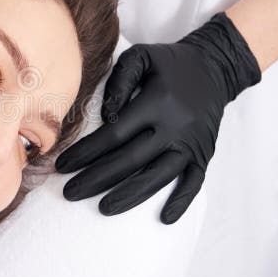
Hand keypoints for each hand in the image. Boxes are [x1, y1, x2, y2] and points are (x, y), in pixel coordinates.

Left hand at [54, 12, 261, 223]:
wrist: (215, 67)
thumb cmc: (169, 63)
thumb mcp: (141, 56)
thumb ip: (119, 80)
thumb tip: (106, 116)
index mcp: (156, 102)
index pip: (114, 134)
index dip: (86, 152)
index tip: (62, 165)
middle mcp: (175, 127)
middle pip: (131, 160)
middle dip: (97, 179)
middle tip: (69, 193)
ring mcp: (191, 144)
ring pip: (158, 177)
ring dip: (130, 196)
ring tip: (102, 209)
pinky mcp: (204, 154)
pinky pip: (194, 183)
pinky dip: (181, 202)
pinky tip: (164, 219)